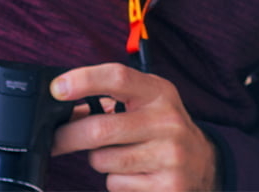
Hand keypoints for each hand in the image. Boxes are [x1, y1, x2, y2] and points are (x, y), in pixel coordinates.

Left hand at [49, 62, 219, 191]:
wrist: (204, 163)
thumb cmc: (162, 127)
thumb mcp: (147, 102)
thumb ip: (111, 98)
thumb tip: (62, 104)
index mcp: (159, 93)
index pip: (118, 78)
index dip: (85, 80)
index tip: (57, 88)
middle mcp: (166, 122)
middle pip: (100, 129)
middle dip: (67, 137)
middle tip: (54, 140)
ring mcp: (168, 156)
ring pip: (103, 160)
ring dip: (98, 159)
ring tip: (116, 154)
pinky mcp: (165, 186)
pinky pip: (115, 183)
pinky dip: (114, 180)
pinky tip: (133, 172)